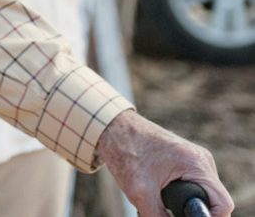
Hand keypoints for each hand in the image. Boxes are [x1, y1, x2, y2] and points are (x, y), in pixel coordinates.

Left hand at [96, 110, 233, 216]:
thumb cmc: (127, 153)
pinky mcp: (185, 160)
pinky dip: (183, 195)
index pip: (222, 204)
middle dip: (194, 212)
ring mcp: (194, 159)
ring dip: (187, 205)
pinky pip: (195, 185)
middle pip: (214, 201)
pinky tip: (163, 196)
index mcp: (196, 163)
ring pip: (204, 194)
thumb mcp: (141, 193)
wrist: (114, 128)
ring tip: (162, 202)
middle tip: (167, 209)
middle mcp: (200, 160)